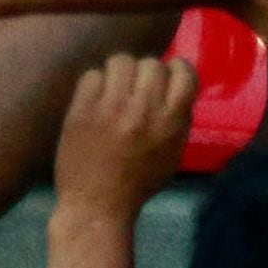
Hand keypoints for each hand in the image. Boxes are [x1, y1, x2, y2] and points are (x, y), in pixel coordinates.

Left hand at [53, 53, 196, 219]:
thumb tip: (175, 85)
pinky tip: (94, 102)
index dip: (176, 70)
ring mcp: (111, 107)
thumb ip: (178, 119)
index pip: (184, 72)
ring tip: (113, 91)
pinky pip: (92, 75)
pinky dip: (94, 86)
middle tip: (136, 90)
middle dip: (145, 74)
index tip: (167, 78)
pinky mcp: (83, 109)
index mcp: (171, 121)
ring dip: (118, 74)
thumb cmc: (139, 183)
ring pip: (120, 61)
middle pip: (151, 63)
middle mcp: (144, 108)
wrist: (97, 206)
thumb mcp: (172, 153)